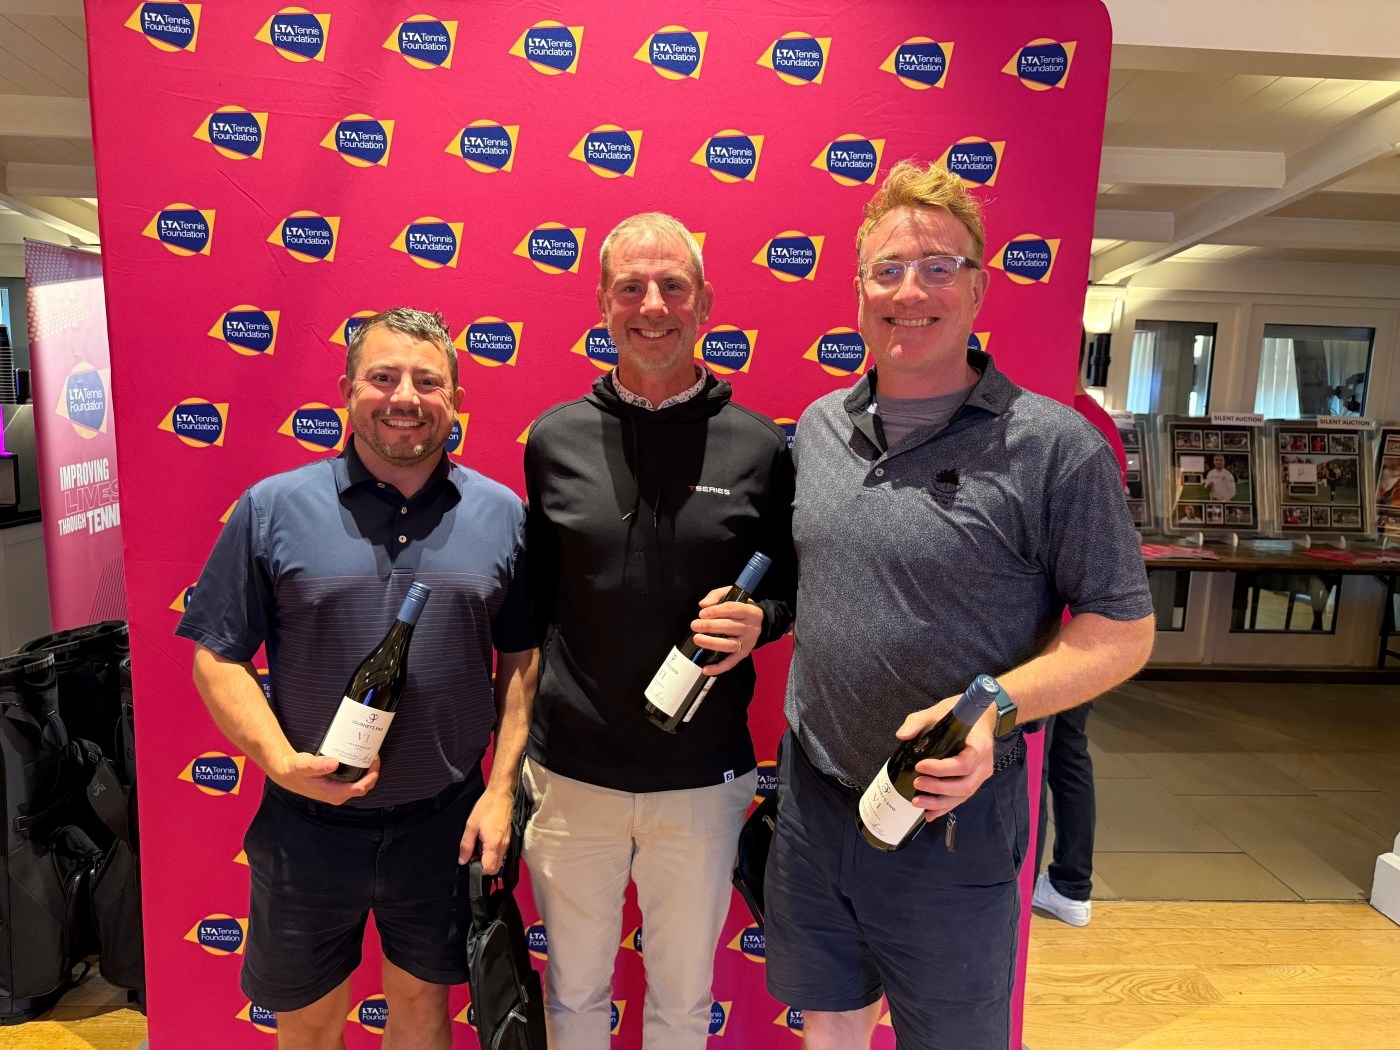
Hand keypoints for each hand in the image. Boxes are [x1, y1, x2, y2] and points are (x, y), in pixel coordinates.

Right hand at [271, 751, 378, 804]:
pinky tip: (359, 761)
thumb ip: (317, 765)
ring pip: (360, 785)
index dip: (371, 776)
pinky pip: (353, 782)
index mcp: (332, 793)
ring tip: (368, 756)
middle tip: (373, 755)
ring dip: (367, 773)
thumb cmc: (295, 770)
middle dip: (372, 773)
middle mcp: (337, 795)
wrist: (287, 773)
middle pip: (363, 787)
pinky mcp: (336, 787)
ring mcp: (337, 792)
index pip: (360, 788)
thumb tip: (334, 763)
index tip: (374, 761)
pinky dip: (360, 773)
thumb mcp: (304, 765)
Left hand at [460, 786, 512, 872]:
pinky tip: (486, 841)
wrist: (502, 794)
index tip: (470, 860)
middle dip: (483, 866)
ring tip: (479, 846)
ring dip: (488, 859)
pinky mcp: (509, 838)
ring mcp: (508, 843)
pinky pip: (501, 853)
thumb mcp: (471, 825)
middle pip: (494, 869)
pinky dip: (493, 853)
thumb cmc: (487, 807)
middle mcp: (503, 846)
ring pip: (499, 862)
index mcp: (493, 844)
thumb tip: (462, 860)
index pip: (488, 869)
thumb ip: (466, 845)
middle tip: (474, 854)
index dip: (477, 869)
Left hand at [693, 585, 764, 674]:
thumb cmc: (741, 608)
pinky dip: (718, 667)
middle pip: (729, 626)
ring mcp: (748, 643)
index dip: (716, 611)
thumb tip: (703, 605)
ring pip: (729, 644)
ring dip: (712, 643)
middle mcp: (751, 628)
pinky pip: (731, 662)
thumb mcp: (732, 594)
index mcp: (751, 611)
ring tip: (697, 639)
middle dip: (710, 626)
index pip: (732, 610)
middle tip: (695, 625)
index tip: (702, 613)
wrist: (760, 622)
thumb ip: (717, 596)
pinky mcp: (743, 654)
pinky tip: (706, 669)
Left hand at [893, 699, 994, 820]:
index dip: (941, 769)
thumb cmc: (960, 714)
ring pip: (962, 796)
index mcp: (979, 746)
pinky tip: (929, 813)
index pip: (964, 764)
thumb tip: (902, 735)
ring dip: (939, 802)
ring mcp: (980, 775)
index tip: (920, 766)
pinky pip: (960, 798)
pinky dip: (944, 807)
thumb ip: (918, 721)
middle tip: (916, 784)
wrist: (980, 717)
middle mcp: (983, 765)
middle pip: (964, 785)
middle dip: (938, 788)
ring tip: (916, 802)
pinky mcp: (973, 782)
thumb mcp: (938, 711)